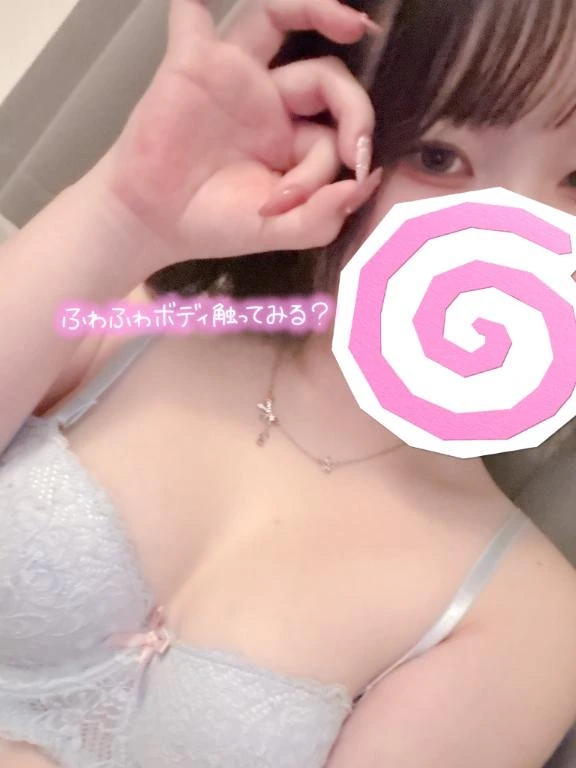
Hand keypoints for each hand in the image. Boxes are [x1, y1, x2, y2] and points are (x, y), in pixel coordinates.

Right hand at [98, 0, 382, 266]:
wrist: (155, 224)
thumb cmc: (216, 225)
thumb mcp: (281, 233)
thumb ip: (324, 216)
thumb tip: (364, 184)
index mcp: (295, 141)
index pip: (334, 134)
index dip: (339, 162)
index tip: (323, 195)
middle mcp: (272, 104)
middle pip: (326, 77)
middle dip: (354, 108)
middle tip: (356, 149)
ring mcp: (235, 78)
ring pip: (278, 22)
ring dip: (316, 9)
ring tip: (354, 25)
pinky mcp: (194, 63)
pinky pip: (192, 15)